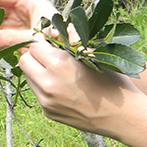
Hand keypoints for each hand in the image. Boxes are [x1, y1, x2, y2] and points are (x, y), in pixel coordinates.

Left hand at [19, 41, 142, 135]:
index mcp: (59, 64)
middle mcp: (48, 83)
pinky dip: (45, 87)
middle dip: (35, 56)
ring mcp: (46, 101)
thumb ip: (69, 42)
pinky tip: (64, 87)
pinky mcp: (48, 113)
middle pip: (24, 61)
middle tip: (50, 55)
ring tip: (57, 71)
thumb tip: (52, 31)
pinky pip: (38, 93)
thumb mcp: (92, 54)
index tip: (52, 42)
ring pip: (28, 78)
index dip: (43, 42)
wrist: (122, 116)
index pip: (34, 45)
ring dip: (37, 71)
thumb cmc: (112, 80)